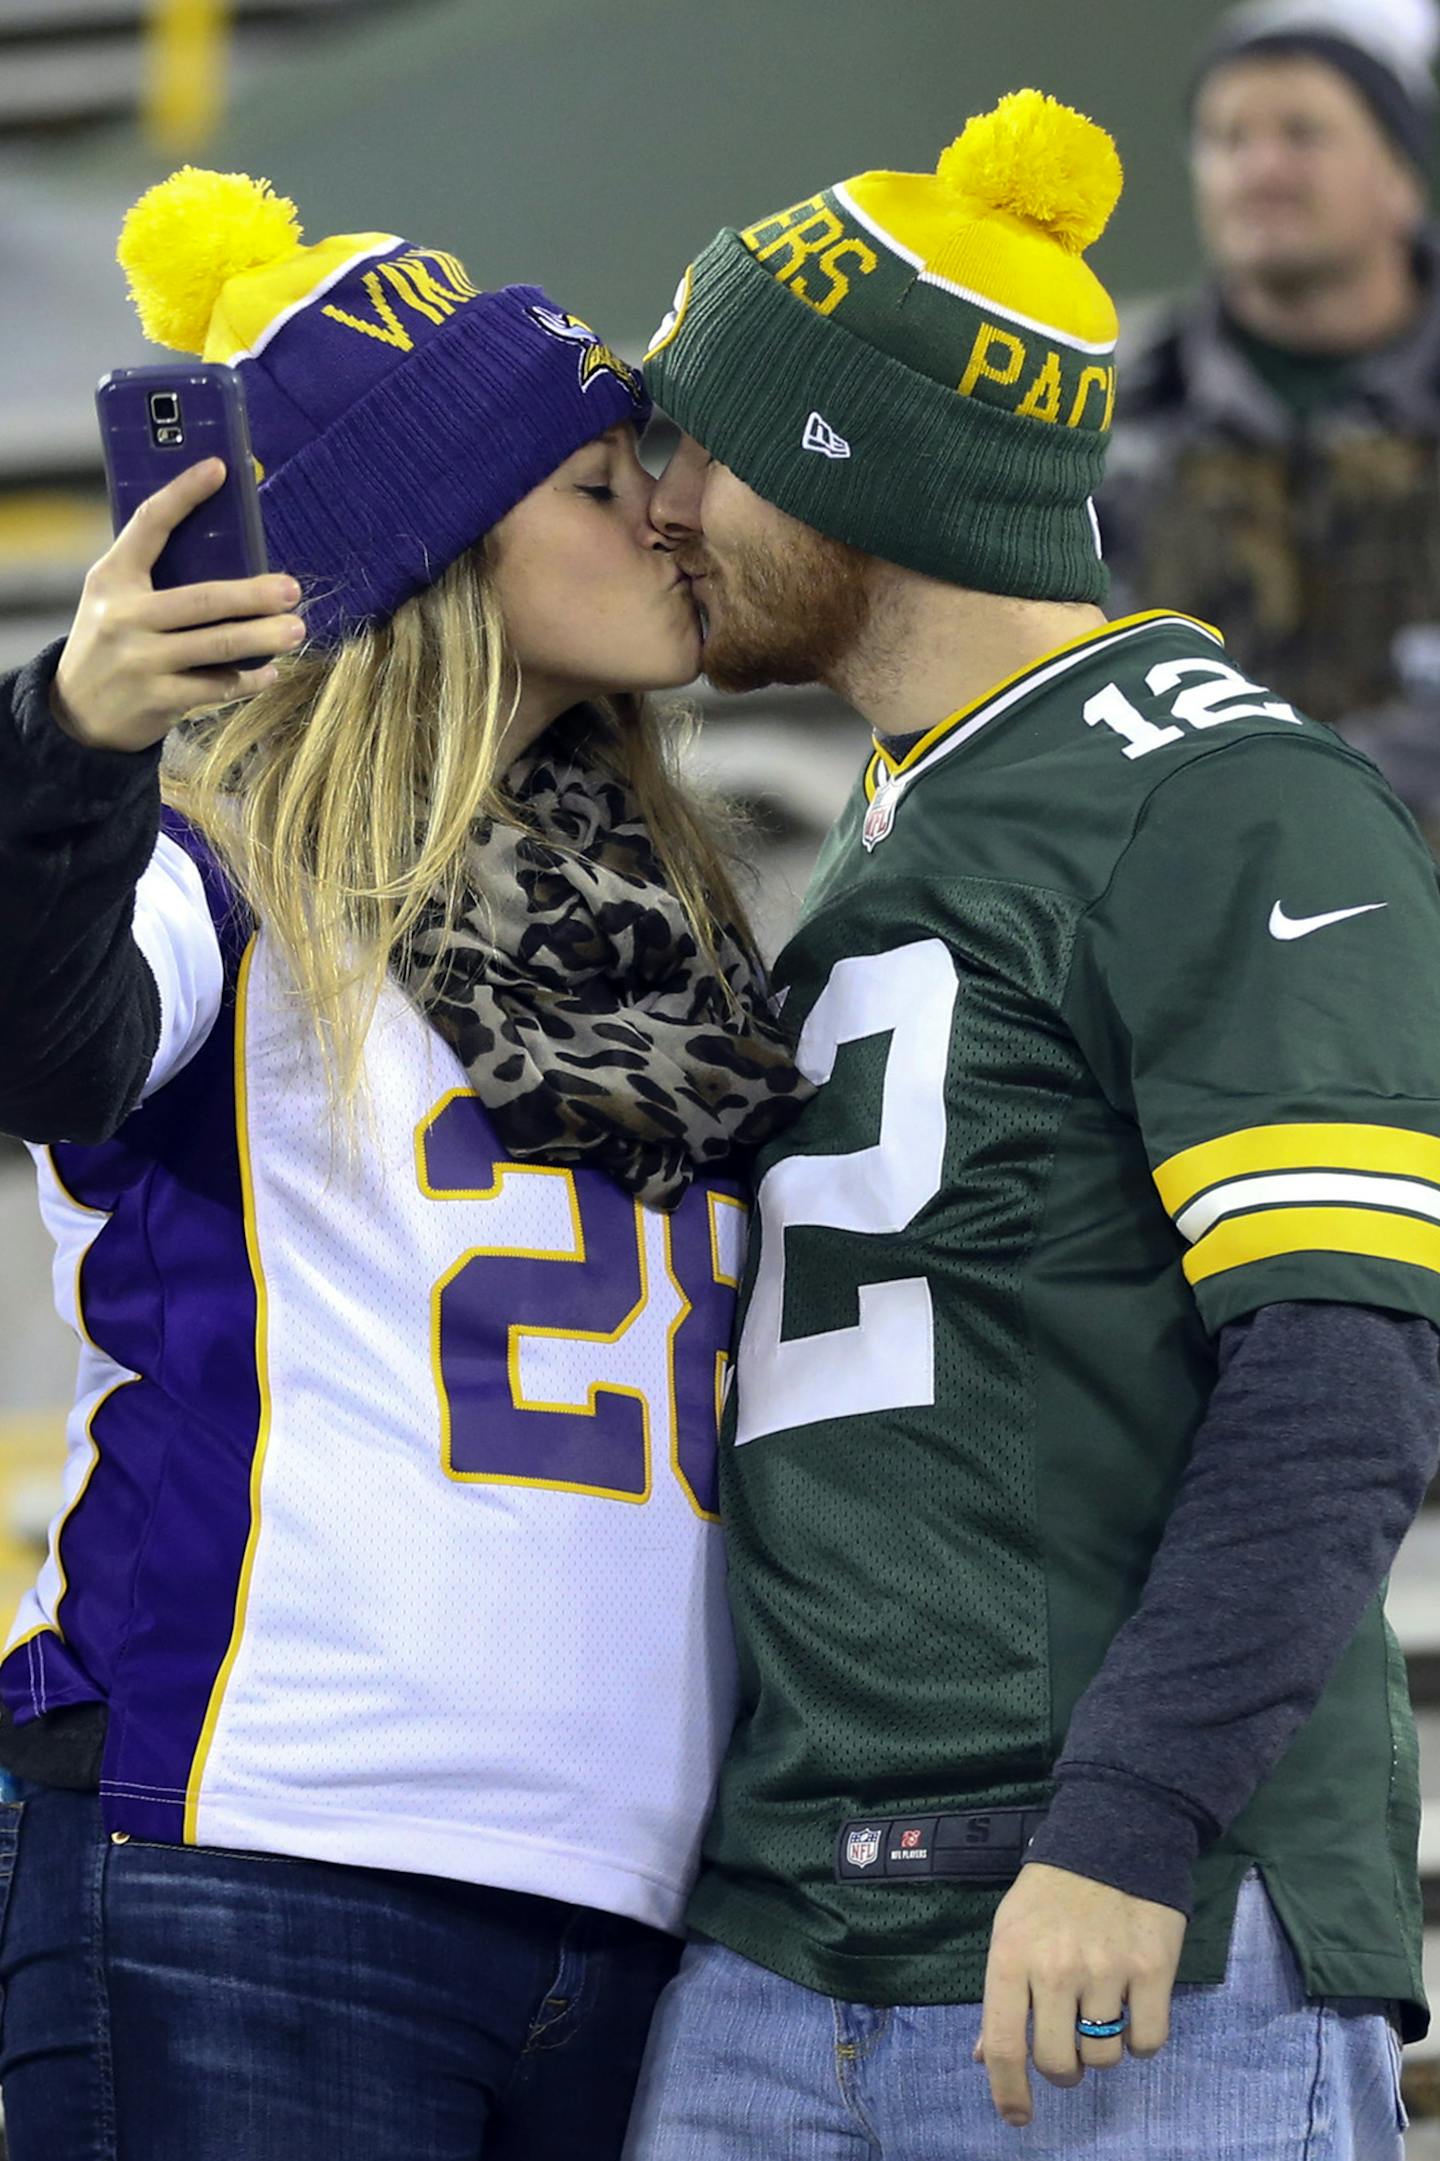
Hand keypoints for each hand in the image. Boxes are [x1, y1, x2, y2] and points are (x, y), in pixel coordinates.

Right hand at [51, 457, 305, 752]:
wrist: (75, 713)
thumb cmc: (110, 644)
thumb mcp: (115, 600)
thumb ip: (155, 578)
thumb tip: (231, 554)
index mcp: (112, 577)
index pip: (149, 524)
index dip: (184, 493)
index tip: (219, 469)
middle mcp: (124, 616)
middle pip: (202, 598)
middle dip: (253, 595)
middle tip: (292, 589)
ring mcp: (141, 660)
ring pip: (216, 645)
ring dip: (263, 637)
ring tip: (297, 630)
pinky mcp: (158, 698)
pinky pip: (216, 686)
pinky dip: (248, 680)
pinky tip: (271, 673)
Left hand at [975, 1862, 1185, 2128]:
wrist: (1115, 1834)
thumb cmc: (1052, 1891)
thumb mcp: (1011, 1931)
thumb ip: (1000, 1996)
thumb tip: (983, 2057)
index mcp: (1011, 1956)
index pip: (1003, 2045)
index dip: (1008, 2092)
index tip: (1018, 2117)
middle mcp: (1056, 1969)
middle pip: (1059, 2063)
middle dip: (1064, 2069)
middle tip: (1069, 2049)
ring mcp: (1107, 1970)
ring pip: (1105, 2057)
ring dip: (1102, 2050)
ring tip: (1101, 2015)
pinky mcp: (1154, 1970)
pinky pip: (1148, 2042)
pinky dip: (1141, 2040)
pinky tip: (1133, 2010)